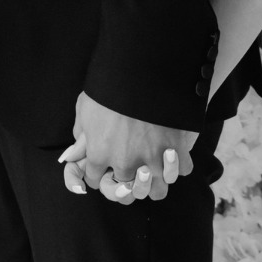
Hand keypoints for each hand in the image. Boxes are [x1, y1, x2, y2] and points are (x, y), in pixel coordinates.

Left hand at [58, 93, 194, 202]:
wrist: (141, 70)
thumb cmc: (109, 87)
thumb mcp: (85, 107)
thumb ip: (82, 131)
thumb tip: (80, 146)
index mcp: (100, 155)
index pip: (95, 181)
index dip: (100, 173)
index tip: (105, 166)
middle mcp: (125, 163)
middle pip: (127, 191)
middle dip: (129, 181)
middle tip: (133, 167)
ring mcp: (153, 159)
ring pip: (157, 191)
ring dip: (156, 181)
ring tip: (157, 168)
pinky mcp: (176, 149)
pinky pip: (182, 169)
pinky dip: (179, 163)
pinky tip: (174, 152)